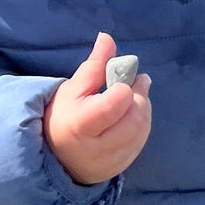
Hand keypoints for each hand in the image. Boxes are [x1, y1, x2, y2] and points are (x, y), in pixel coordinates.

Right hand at [43, 32, 151, 184]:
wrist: (59, 157)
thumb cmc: (65, 116)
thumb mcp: (73, 88)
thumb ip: (94, 65)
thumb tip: (107, 37)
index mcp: (80, 124)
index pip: (112, 106)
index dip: (122, 90)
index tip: (122, 80)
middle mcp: (96, 148)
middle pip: (133, 119)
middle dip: (141, 96)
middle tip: (140, 80)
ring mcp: (110, 161)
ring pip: (141, 130)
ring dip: (145, 108)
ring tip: (138, 95)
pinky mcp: (121, 167)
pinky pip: (141, 141)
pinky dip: (143, 123)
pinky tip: (135, 114)